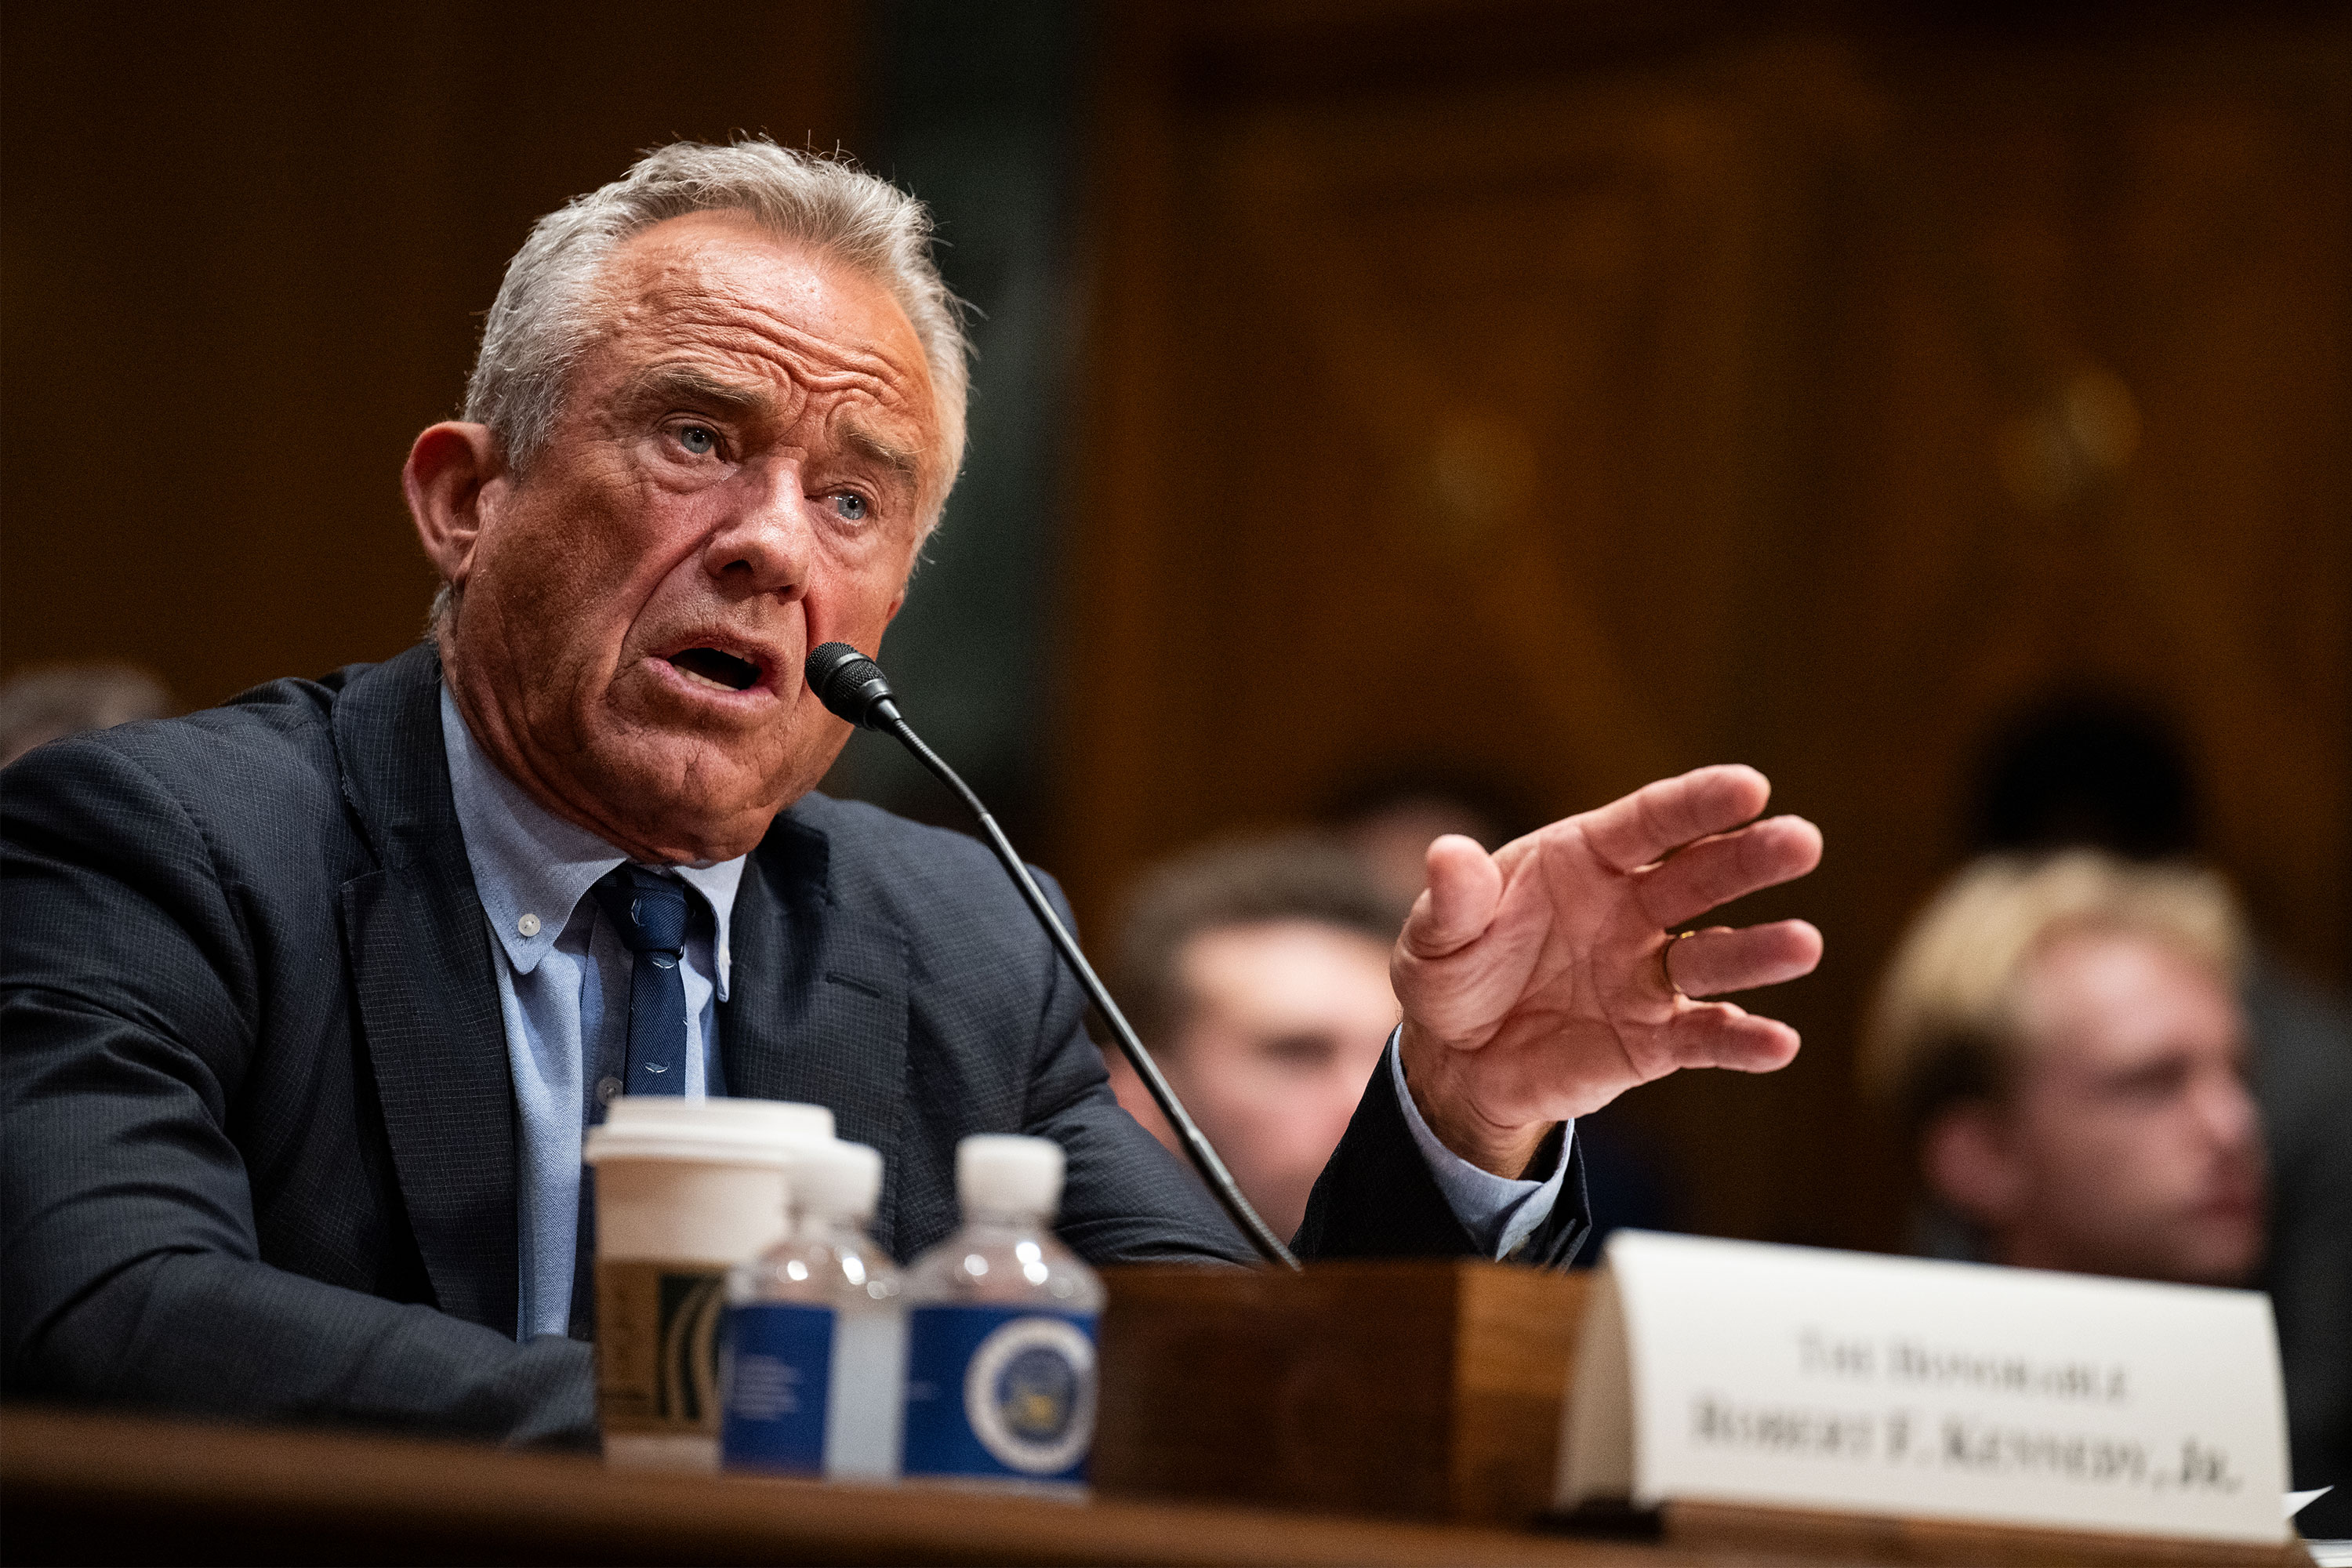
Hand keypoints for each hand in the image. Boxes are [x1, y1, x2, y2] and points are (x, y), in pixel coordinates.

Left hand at [1393, 765, 1823, 1176]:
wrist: (1458, 1060)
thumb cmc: (1455, 973)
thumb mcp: (1436, 936)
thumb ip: (1453, 900)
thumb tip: (1447, 854)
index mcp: (1586, 859)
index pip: (1650, 822)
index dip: (1698, 804)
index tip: (1751, 786)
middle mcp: (1632, 909)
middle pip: (1701, 877)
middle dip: (1750, 859)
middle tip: (1802, 842)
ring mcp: (1649, 974)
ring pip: (1714, 957)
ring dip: (1759, 951)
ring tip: (1802, 945)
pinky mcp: (1655, 1041)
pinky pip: (1705, 1037)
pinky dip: (1742, 1041)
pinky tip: (1779, 1043)